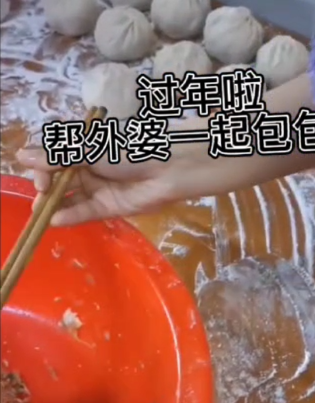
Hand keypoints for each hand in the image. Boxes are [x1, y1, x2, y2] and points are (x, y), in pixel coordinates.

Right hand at [17, 116, 222, 226]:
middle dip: (46, 188)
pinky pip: (84, 212)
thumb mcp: (91, 150)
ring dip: (54, 205)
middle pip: (58, 180)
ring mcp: (97, 189)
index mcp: (83, 148)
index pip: (52, 159)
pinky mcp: (108, 207)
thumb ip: (59, 155)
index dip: (42, 168)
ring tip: (41, 213)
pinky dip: (70, 216)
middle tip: (42, 193)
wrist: (168, 169)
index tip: (41, 177)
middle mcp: (87, 168)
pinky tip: (55, 220)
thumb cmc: (131, 150)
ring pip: (69, 198)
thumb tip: (23, 155)